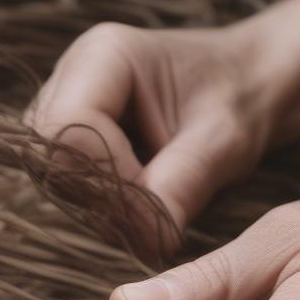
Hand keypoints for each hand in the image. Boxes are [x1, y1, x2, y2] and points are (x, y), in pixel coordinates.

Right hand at [26, 21, 272, 235]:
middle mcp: (68, 79)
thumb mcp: (225, 141)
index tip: (162, 200)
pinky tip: (145, 199)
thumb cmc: (241, 99)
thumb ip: (183, 184)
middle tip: (164, 206)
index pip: (67, 133)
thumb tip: (149, 242)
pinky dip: (106, 210)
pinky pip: (66, 192)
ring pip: (54, 182)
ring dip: (106, 209)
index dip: (109, 180)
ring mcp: (61, 112)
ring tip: (161, 196)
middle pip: (51, 161)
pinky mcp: (65, 144)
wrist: (248, 88)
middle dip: (105, 199)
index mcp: (102, 56)